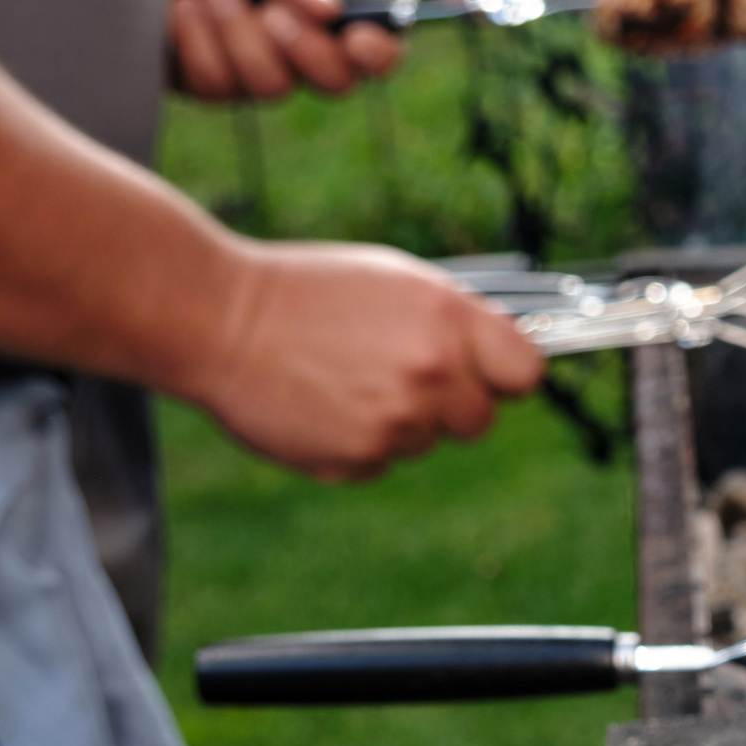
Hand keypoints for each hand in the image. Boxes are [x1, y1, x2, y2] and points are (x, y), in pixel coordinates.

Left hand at [164, 0, 402, 99]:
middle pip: (334, 83)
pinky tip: (177, 7)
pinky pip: (216, 83)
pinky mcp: (205, 86)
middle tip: (271, 11)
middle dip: (305, 49)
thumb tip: (331, 10)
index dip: (380, 55)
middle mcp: (297, 51)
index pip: (376, 51)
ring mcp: (251, 74)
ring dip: (239, 34)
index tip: (359, 38)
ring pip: (271, 86)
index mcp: (324, 9)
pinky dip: (196, 40)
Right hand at [186, 242, 545, 479]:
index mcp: (449, 320)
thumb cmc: (310, 292)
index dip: (504, 375)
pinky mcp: (361, 457)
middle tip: (396, 374)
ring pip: (426, 442)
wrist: (219, 318)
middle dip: (450, 404)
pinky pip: (382, 463)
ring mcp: (398, 419)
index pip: (526, 373)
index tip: (486, 373)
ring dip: (398, 422)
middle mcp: (433, 371)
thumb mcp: (395, 282)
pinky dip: (358, 443)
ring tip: (343, 381)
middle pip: (480, 420)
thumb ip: (455, 322)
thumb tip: (501, 358)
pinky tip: (321, 407)